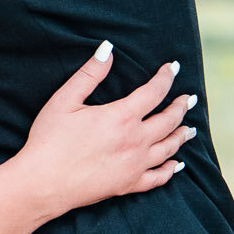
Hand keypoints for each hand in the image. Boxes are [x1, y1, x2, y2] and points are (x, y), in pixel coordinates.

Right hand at [14, 42, 192, 222]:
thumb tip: (108, 48)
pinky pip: (158, 177)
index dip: (166, 77)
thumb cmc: (50, 140)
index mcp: (122, 116)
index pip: (154, 92)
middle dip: (180, 107)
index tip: (173, 68)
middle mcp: (136, 140)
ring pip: (169, 148)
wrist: (43, 183)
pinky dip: (171, 170)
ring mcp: (135, 165)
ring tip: (190, 128)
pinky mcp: (129, 185)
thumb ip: (90, 73)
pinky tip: (177, 165)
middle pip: (169, 120)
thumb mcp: (65, 100)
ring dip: (182, 135)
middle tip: (188, 99)